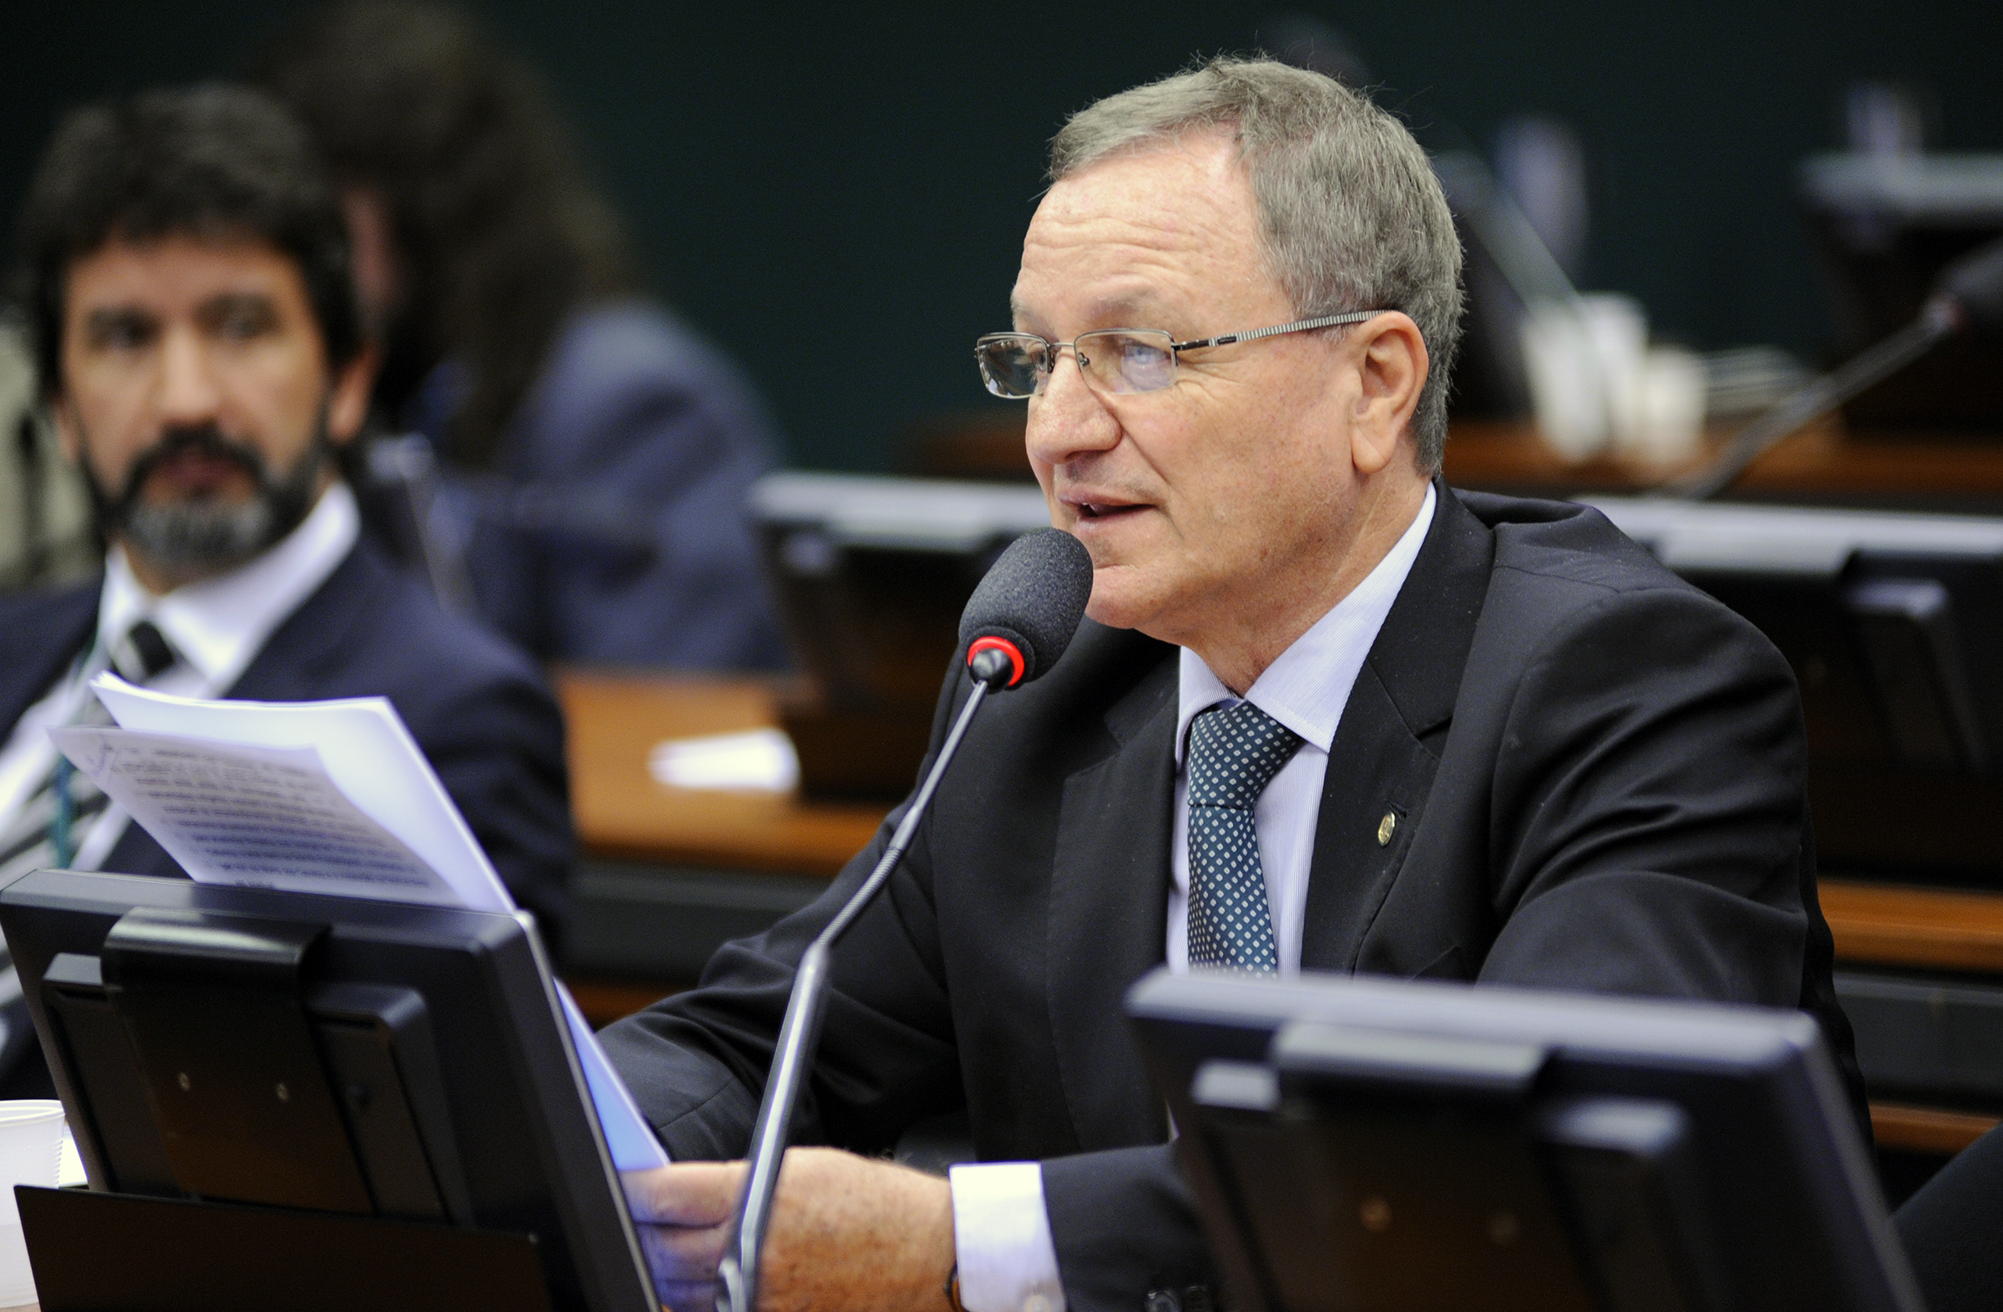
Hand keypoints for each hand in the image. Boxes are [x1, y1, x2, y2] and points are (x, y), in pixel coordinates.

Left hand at [622, 1147, 954, 1311]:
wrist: (934, 1256)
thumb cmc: (879, 1204)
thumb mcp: (806, 1168)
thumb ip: (739, 1184)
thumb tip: (684, 1196)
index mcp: (759, 1197)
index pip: (665, 1196)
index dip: (633, 1190)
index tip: (623, 1185)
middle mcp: (753, 1251)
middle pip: (662, 1248)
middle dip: (642, 1231)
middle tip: (634, 1219)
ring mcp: (763, 1298)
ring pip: (680, 1290)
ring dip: (664, 1270)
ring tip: (662, 1251)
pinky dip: (700, 1302)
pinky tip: (700, 1286)